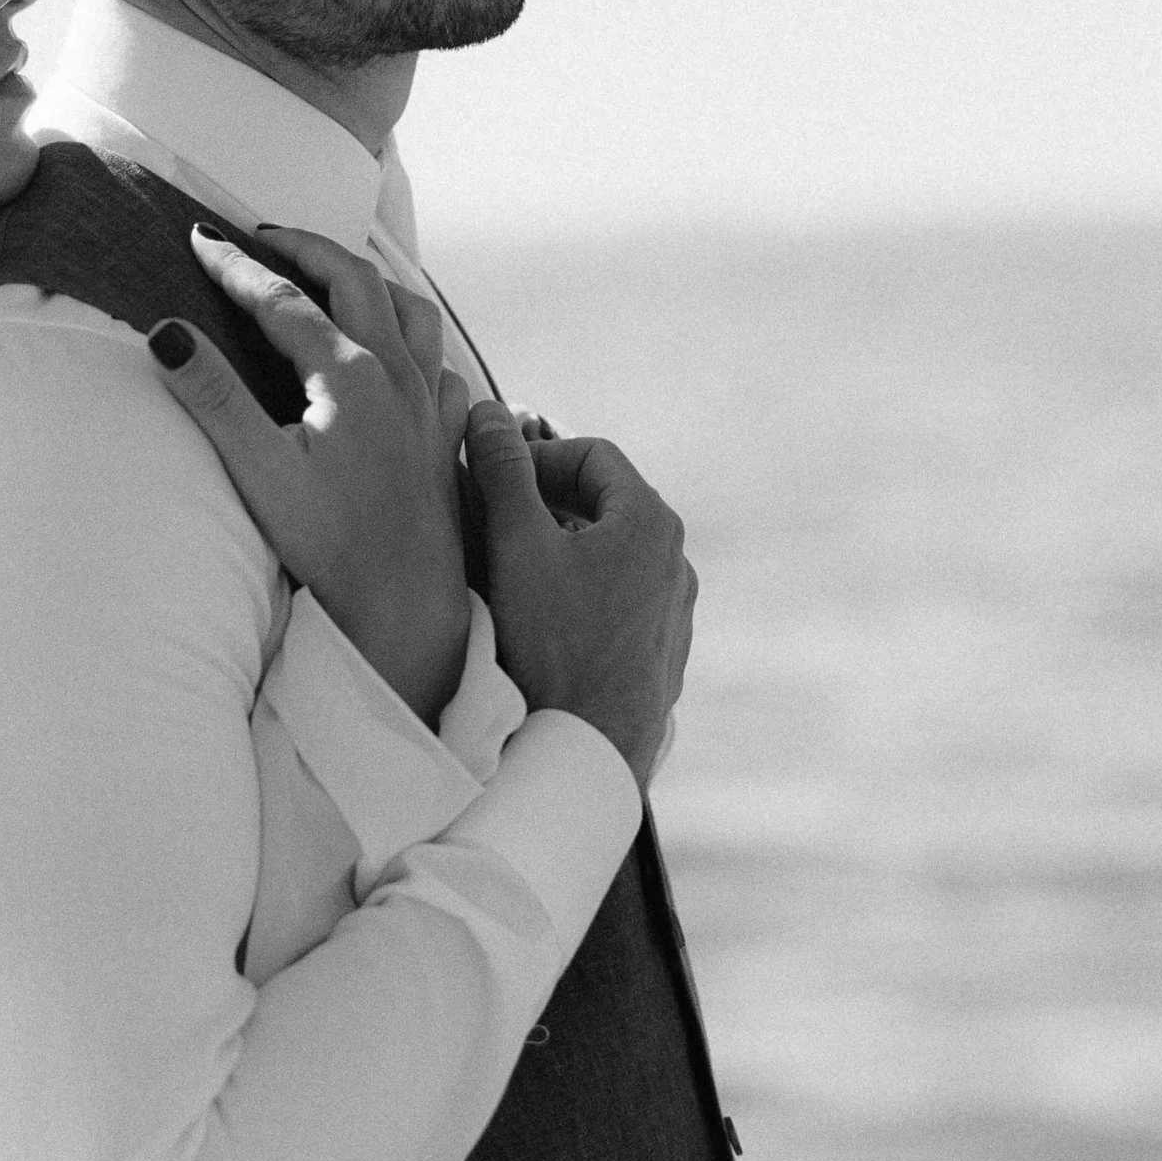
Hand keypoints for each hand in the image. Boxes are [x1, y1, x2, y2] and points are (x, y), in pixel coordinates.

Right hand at [147, 222, 477, 723]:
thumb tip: (167, 333)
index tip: (199, 238)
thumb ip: (213, 397)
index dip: (236, 265)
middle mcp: (399, 376)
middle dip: (305, 249)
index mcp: (352, 375)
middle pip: (355, 280)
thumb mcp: (258, 471)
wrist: (407, 612)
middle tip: (260, 238)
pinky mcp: (445, 439)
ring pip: (410, 309)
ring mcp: (430, 405)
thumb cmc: (333, 549)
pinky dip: (413, 336)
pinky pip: (439, 361)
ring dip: (367, 279)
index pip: (283, 299)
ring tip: (332, 272)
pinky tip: (401, 352)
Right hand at [458, 403, 695, 781]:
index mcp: (650, 521)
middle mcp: (675, 561)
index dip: (537, 456)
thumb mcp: (516, 543)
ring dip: (562, 548)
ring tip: (511, 570)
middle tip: (494, 519)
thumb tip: (486, 413)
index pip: (592, 456)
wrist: (589, 747)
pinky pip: (619, 601)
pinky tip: (541, 620)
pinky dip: (579, 592)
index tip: (494, 478)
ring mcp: (672, 610)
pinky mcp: (660, 653)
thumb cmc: (554, 641)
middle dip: (544, 502)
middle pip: (604, 504)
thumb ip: (502, 471)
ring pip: (612, 555)